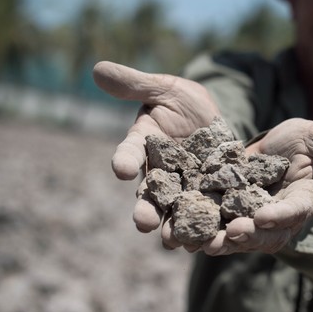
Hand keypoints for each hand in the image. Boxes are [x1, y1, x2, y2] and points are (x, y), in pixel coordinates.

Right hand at [93, 61, 219, 231]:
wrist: (214, 119)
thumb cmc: (183, 102)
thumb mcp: (165, 89)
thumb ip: (136, 84)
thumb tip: (98, 69)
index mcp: (144, 144)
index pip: (129, 153)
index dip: (124, 160)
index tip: (120, 168)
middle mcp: (159, 172)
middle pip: (149, 194)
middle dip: (146, 208)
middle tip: (144, 223)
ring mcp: (183, 187)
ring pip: (175, 212)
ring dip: (173, 227)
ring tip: (173, 242)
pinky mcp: (209, 195)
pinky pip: (207, 214)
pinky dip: (208, 227)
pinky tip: (212, 241)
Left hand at [198, 118, 312, 255]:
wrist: (278, 147)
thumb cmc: (304, 141)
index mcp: (306, 199)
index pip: (296, 211)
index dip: (280, 216)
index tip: (262, 216)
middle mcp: (282, 217)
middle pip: (267, 234)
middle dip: (248, 236)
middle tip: (228, 235)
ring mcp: (256, 219)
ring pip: (240, 237)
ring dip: (221, 241)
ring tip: (201, 243)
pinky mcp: (233, 214)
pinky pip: (218, 226)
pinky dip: (201, 229)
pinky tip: (180, 230)